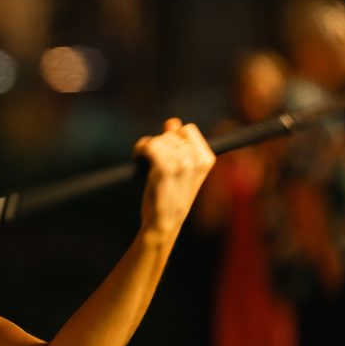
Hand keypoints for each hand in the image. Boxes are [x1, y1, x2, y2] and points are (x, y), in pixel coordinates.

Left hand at [134, 118, 215, 239]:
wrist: (164, 222)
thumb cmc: (172, 197)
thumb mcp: (184, 171)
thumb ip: (181, 145)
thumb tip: (171, 122)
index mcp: (207, 159)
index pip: (188, 129)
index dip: (173, 136)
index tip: (165, 149)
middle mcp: (197, 159)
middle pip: (171, 133)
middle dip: (159, 143)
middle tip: (152, 160)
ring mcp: (182, 163)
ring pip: (158, 139)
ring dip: (147, 147)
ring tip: (145, 162)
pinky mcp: (164, 168)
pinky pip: (148, 146)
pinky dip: (139, 150)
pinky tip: (138, 159)